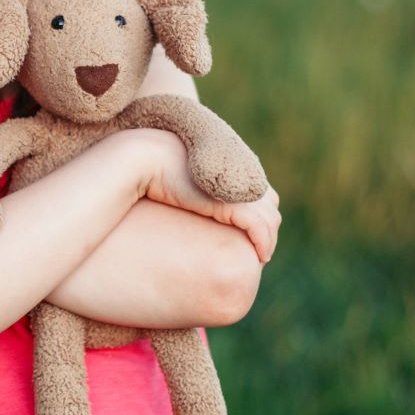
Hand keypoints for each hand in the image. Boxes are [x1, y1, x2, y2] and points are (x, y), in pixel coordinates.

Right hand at [137, 131, 281, 262]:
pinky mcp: (232, 201)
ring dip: (268, 239)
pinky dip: (262, 242)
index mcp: (230, 158)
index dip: (260, 212)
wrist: (145, 159)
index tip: (250, 232)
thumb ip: (189, 183)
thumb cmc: (152, 168)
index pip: (259, 188)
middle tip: (258, 248)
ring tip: (260, 256)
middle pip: (269, 203)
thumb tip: (185, 196)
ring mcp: (238, 185)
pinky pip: (258, 227)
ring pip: (269, 217)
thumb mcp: (177, 175)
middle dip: (268, 227)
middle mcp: (240, 169)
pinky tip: (260, 255)